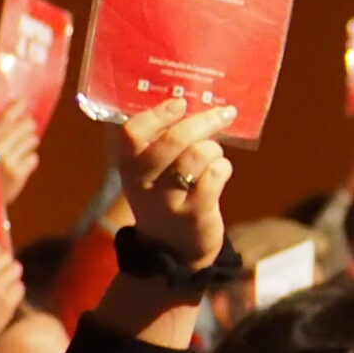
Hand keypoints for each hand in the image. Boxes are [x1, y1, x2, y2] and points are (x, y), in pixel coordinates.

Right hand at [0, 108, 37, 205]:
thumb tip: (0, 111)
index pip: (4, 117)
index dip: (15, 107)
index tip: (22, 101)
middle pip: (24, 125)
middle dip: (27, 124)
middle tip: (26, 125)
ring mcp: (7, 161)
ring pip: (32, 140)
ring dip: (29, 140)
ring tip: (23, 144)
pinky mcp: (17, 174)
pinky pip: (33, 158)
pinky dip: (29, 159)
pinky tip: (21, 161)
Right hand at [117, 98, 237, 271]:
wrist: (172, 250)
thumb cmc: (167, 197)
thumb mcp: (152, 173)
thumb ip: (163, 143)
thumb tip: (196, 104)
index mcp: (129, 166)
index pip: (132, 133)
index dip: (157, 114)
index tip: (180, 103)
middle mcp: (144, 182)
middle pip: (173, 140)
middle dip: (203, 121)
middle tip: (223, 112)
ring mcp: (169, 199)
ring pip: (198, 155)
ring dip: (214, 148)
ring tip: (214, 154)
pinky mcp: (195, 213)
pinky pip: (216, 175)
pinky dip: (223, 167)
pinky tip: (220, 171)